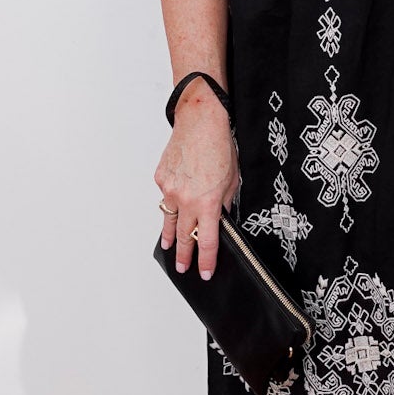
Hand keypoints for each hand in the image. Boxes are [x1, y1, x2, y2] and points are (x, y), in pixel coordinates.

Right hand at [156, 88, 240, 278]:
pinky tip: (175, 201)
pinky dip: (170, 200)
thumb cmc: (219, 146)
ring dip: (170, 235)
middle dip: (184, 255)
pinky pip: (165, 196)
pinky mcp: (160, 178)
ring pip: (169, 220)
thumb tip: (220, 218)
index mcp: (208, 203)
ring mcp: (169, 190)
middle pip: (184, 236)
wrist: (200, 122)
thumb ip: (225, 203)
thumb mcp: (233, 180)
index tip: (205, 272)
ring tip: (170, 246)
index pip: (206, 241)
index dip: (206, 260)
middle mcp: (186, 200)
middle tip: (183, 267)